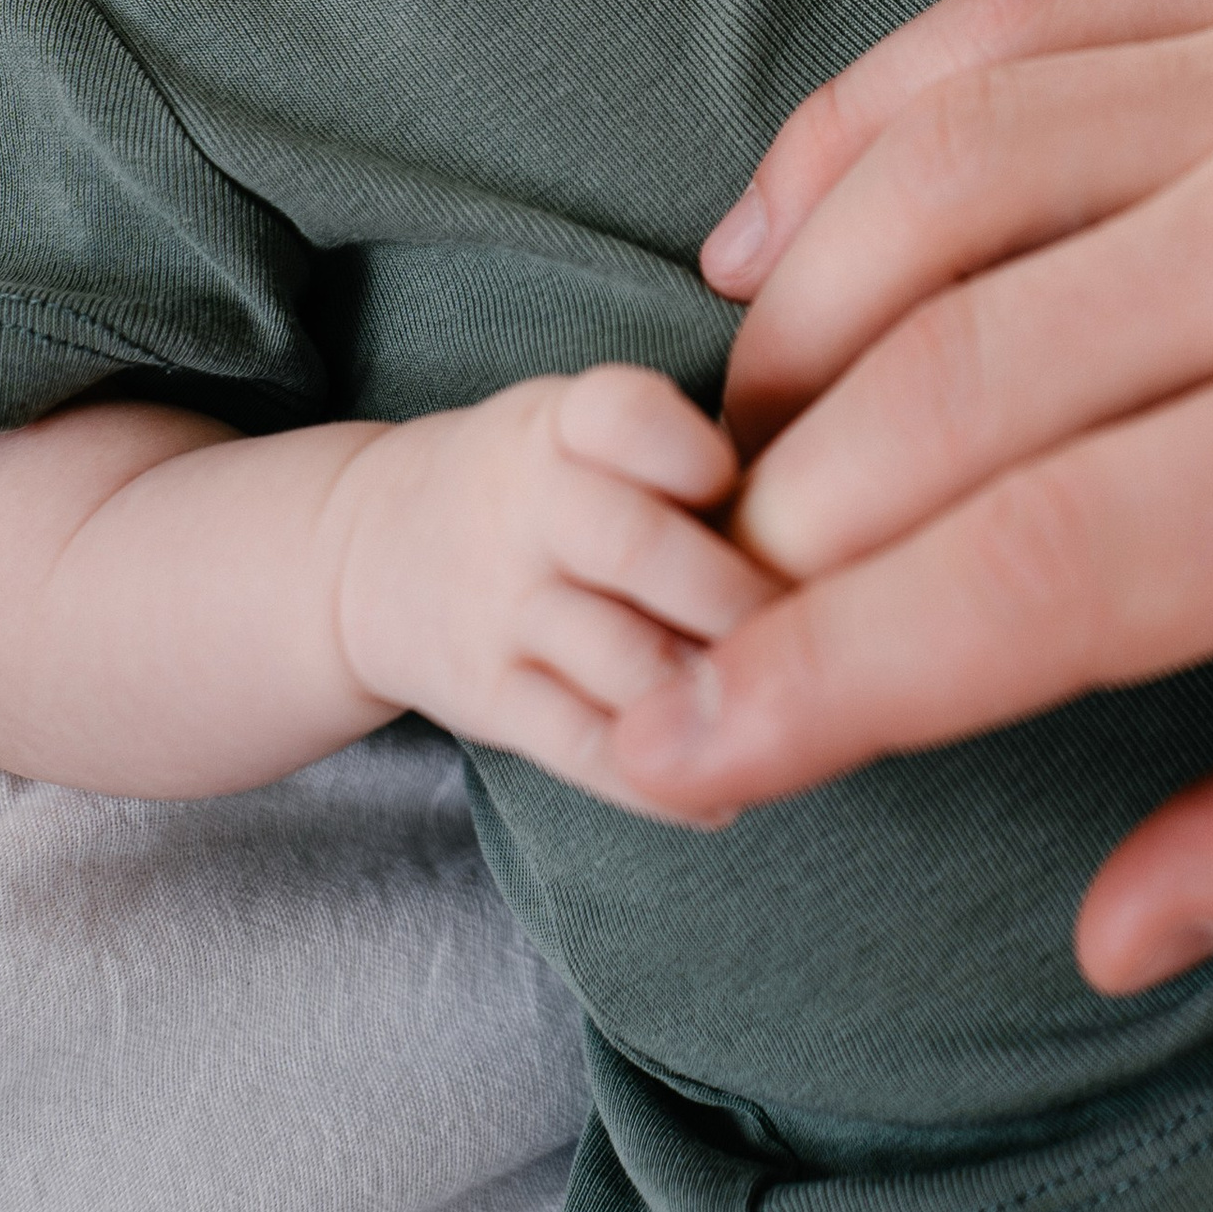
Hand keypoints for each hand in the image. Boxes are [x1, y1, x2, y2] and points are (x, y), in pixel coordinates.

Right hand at [334, 365, 782, 802]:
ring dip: (714, 692)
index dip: (696, 454)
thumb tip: (838, 536)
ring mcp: (499, 606)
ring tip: (782, 708)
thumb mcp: (585, 428)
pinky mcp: (487, 697)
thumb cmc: (541, 485)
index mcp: (560, 424)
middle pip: (640, 549)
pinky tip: (724, 794)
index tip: (741, 489)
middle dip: (742, 598)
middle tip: (815, 626)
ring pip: (622, 662)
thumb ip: (691, 465)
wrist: (374, 550)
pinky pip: (581, 748)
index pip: (625, 417)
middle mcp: (522, 508)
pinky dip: (659, 783)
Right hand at [607, 0, 1212, 981]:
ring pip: (936, 174)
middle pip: (940, 375)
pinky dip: (864, 126)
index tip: (685, 757)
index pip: (1032, 566)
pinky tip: (784, 228)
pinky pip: (1013, 23)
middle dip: (771, 534)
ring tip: (728, 462)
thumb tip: (1114, 920)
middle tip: (691, 635)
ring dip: (787, 328)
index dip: (826, 680)